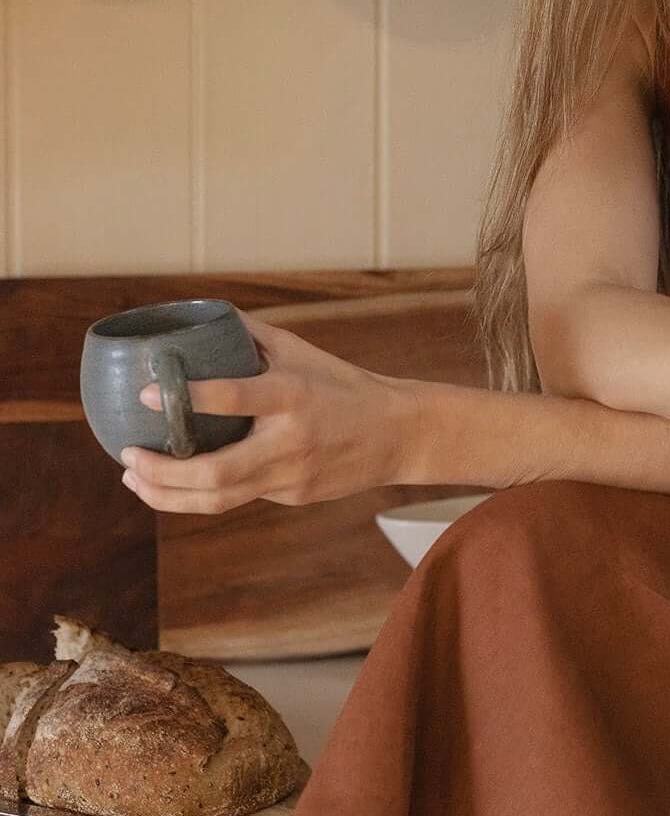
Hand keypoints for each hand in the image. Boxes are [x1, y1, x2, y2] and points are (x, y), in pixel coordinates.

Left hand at [118, 310, 418, 514]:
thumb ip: (253, 337)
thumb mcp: (302, 352)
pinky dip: (199, 493)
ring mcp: (290, 475)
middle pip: (214, 472)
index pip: (233, 397)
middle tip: (127, 456)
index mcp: (291, 395)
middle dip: (161, 472)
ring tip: (135, 480)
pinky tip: (174, 483)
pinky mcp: (291, 497)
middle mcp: (289, 440)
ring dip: (167, 495)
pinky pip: (238, 498)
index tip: (146, 393)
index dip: (186, 398)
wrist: (395, 433)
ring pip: (218, 499)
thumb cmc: (343, 384)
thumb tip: (205, 315)